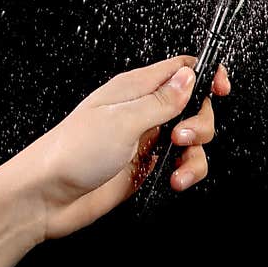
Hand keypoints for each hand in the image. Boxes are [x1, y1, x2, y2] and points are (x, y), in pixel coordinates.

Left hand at [26, 55, 229, 238]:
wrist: (46, 197)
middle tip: (182, 138)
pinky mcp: (147, 166)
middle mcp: (144, 111)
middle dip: (201, 124)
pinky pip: (182, 164)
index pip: (181, 68)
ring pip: (193, 139)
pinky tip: (174, 181)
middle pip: (195, 106)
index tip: (221, 89)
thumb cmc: (71, 153)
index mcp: (135, 89)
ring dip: (196, 155)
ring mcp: (147, 140)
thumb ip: (162, 100)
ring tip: (178, 169)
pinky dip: (187, 173)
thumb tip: (191, 76)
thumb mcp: (123, 120)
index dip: (207, 75)